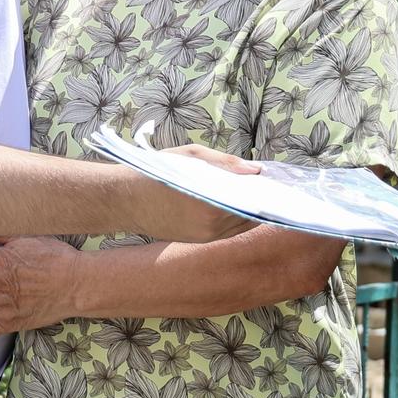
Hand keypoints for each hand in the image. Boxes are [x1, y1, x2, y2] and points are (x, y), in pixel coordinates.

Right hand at [138, 144, 260, 243]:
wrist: (125, 200)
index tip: (272, 178)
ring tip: (254, 192)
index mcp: (210, 205)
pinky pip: (227, 232)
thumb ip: (226, 163)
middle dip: (259, 200)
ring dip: (249, 211)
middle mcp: (211, 227)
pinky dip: (236, 219)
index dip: (265, 189)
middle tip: (267, 184)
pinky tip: (237, 204)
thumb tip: (255, 169)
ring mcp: (204, 237)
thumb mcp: (191, 157)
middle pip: (250, 215)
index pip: (251, 200)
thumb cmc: (156, 172)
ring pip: (240, 226)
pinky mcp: (198, 241)